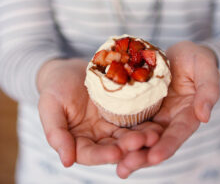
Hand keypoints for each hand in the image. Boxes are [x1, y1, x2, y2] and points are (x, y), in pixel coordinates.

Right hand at [37, 59, 161, 166]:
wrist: (69, 70)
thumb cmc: (55, 87)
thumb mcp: (50, 107)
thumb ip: (56, 133)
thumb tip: (66, 161)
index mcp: (78, 140)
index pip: (90, 154)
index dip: (102, 155)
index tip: (116, 152)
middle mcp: (98, 136)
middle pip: (114, 146)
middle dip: (129, 146)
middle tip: (143, 141)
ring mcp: (112, 124)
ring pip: (128, 134)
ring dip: (142, 136)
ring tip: (155, 134)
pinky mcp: (123, 111)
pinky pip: (135, 117)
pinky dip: (145, 120)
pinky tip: (156, 119)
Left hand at [116, 41, 219, 177]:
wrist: (180, 53)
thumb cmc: (196, 59)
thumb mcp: (206, 69)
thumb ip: (208, 91)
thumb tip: (204, 116)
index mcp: (186, 114)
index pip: (178, 134)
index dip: (167, 146)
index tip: (154, 157)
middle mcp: (169, 118)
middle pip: (156, 141)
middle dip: (142, 156)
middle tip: (125, 168)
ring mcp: (153, 112)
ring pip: (141, 135)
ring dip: (129, 150)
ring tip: (116, 164)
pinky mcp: (140, 104)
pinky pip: (130, 119)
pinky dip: (121, 131)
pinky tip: (107, 140)